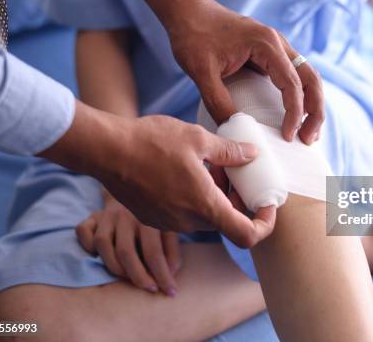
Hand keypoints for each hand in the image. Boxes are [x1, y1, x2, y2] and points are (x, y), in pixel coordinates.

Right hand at [42, 103, 276, 247]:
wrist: (106, 150)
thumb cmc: (152, 142)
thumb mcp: (199, 139)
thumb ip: (231, 152)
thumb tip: (253, 155)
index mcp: (205, 205)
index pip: (248, 234)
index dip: (265, 224)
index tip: (266, 205)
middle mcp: (189, 222)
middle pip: (227, 222)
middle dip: (237, 200)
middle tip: (236, 173)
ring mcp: (169, 223)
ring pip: (205, 217)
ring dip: (215, 197)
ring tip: (209, 166)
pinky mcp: (155, 218)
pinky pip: (184, 214)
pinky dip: (195, 199)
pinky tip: (187, 171)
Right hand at [77, 195, 180, 295]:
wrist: (135, 187)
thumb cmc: (154, 215)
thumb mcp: (169, 227)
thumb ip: (172, 250)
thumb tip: (171, 273)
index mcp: (148, 216)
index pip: (154, 252)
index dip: (161, 275)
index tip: (170, 291)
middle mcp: (126, 215)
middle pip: (126, 252)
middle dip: (138, 277)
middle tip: (150, 288)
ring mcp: (107, 215)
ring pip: (102, 244)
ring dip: (115, 267)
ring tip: (129, 276)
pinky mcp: (93, 216)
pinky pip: (82, 231)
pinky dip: (87, 246)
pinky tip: (99, 256)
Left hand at [166, 0, 323, 143]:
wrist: (187, 10)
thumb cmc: (193, 34)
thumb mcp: (201, 72)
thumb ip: (218, 101)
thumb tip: (235, 129)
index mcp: (266, 44)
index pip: (292, 84)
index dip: (294, 113)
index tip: (287, 136)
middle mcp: (278, 43)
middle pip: (311, 79)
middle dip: (315, 111)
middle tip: (309, 139)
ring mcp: (276, 46)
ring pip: (307, 76)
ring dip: (312, 104)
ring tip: (308, 132)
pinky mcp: (269, 53)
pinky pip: (294, 75)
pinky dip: (301, 95)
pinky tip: (295, 115)